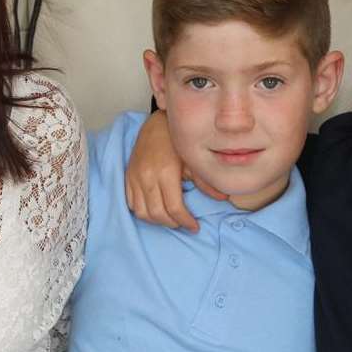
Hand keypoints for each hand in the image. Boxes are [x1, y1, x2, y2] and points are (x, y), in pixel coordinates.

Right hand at [124, 111, 222, 231]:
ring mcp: (135, 178)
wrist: (156, 125)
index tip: (194, 226)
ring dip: (156, 221)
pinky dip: (143, 211)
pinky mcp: (128, 177)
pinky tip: (155, 210)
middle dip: (172, 223)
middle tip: (183, 223)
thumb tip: (223, 198)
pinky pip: (131, 203)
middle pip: (157, 213)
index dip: (185, 221)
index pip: (174, 208)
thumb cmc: (176, 141)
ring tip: (170, 219)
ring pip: (142, 212)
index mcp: (166, 172)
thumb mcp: (193, 160)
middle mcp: (147, 177)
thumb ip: (205, 182)